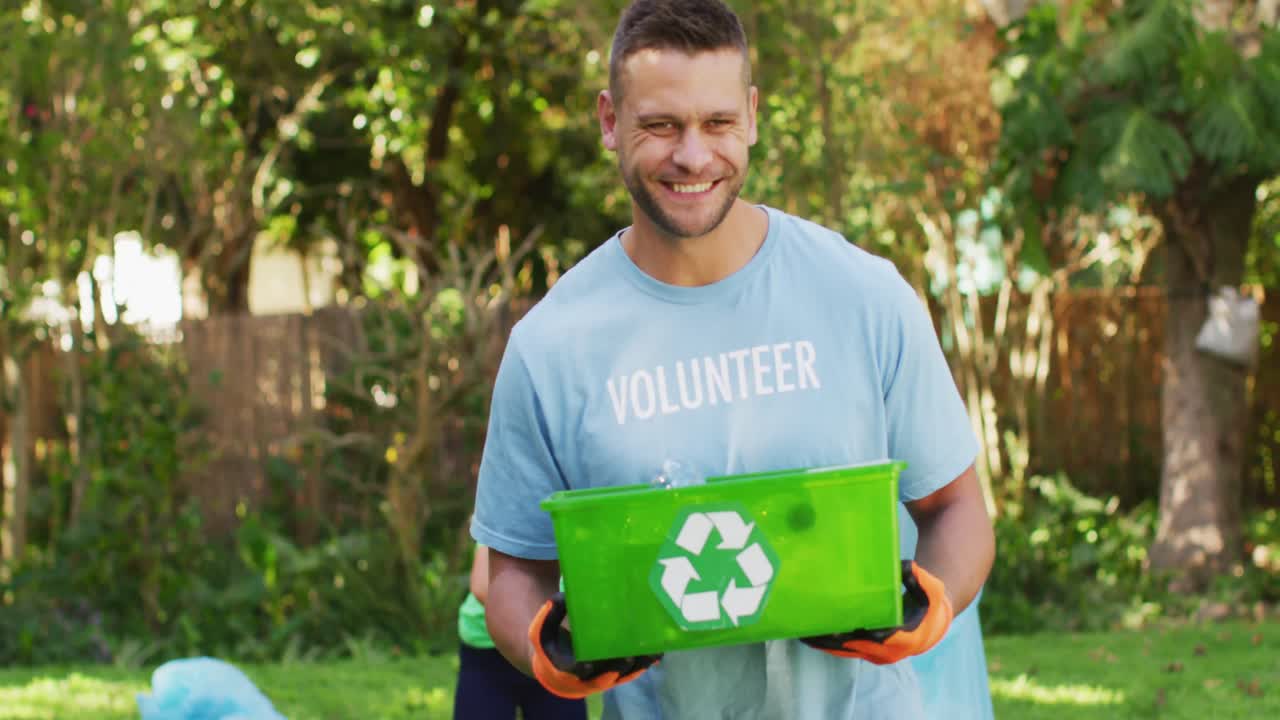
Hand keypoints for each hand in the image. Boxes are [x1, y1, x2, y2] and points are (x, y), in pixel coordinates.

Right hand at [528, 592, 661, 698]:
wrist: (559, 667)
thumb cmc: (551, 645)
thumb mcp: (541, 631)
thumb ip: (547, 616)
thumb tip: (561, 597)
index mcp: (567, 669)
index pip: (578, 672)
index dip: (585, 669)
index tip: (589, 663)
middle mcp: (589, 677)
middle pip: (607, 675)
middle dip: (619, 666)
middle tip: (629, 654)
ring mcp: (606, 676)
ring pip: (625, 674)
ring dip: (639, 664)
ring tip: (652, 652)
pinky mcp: (619, 672)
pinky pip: (634, 669)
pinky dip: (645, 662)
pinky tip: (658, 652)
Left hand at [801, 560, 952, 664]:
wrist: (931, 625)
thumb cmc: (929, 604)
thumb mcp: (930, 589)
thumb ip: (920, 579)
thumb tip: (906, 567)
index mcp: (905, 638)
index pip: (880, 637)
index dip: (859, 633)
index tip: (839, 627)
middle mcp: (888, 652)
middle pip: (855, 645)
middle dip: (833, 637)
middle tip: (809, 624)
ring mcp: (876, 655)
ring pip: (846, 651)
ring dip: (824, 643)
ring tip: (801, 631)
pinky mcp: (867, 653)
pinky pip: (844, 651)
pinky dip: (827, 644)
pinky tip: (809, 635)